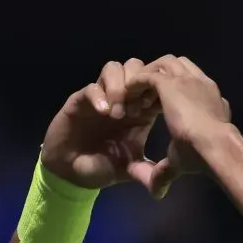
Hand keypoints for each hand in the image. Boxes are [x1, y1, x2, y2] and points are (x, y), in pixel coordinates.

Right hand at [40, 58, 161, 192]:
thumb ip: (150, 170)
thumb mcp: (132, 168)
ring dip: (119, 86)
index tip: (159, 109)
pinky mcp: (79, 101)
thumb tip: (170, 176)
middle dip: (139, 83)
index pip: (153, 83)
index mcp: (139, 109)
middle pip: (135, 66)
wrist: (71, 173)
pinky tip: (104, 113)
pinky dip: (99, 96)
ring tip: (119, 113)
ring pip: (114, 68)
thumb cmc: (103, 166)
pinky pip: (91, 87)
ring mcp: (101, 97)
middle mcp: (121, 98)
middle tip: (138, 109)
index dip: (158, 90)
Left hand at [127, 55, 233, 196]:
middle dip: (156, 77)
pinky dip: (134, 83)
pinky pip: (146, 74)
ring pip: (161, 65)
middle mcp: (199, 84)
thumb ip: (167, 170)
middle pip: (175, 66)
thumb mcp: (183, 160)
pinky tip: (125, 97)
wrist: (217, 149)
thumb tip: (156, 193)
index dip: (167, 94)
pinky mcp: (170, 84)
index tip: (150, 110)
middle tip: (141, 100)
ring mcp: (185, 81)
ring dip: (145, 78)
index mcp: (207, 99)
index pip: (186, 83)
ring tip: (131, 97)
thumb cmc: (205, 157)